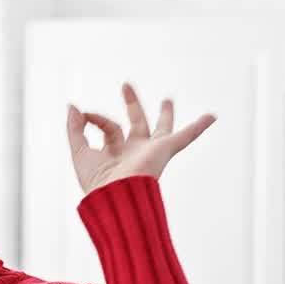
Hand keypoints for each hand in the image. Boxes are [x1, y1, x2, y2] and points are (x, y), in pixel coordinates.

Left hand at [66, 83, 214, 193]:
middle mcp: (134, 152)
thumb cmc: (97, 182)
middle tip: (127, 87)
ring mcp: (150, 151)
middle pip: (136, 125)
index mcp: (116, 154)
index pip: (108, 126)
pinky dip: (198, 127)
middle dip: (132, 106)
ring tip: (167, 100)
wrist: (116, 196)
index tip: (84, 114)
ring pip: (161, 128)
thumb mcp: (80, 151)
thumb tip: (72, 106)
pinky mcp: (164, 150)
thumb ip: (75, 128)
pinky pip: (185, 137)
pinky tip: (211, 116)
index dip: (95, 117)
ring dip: (164, 114)